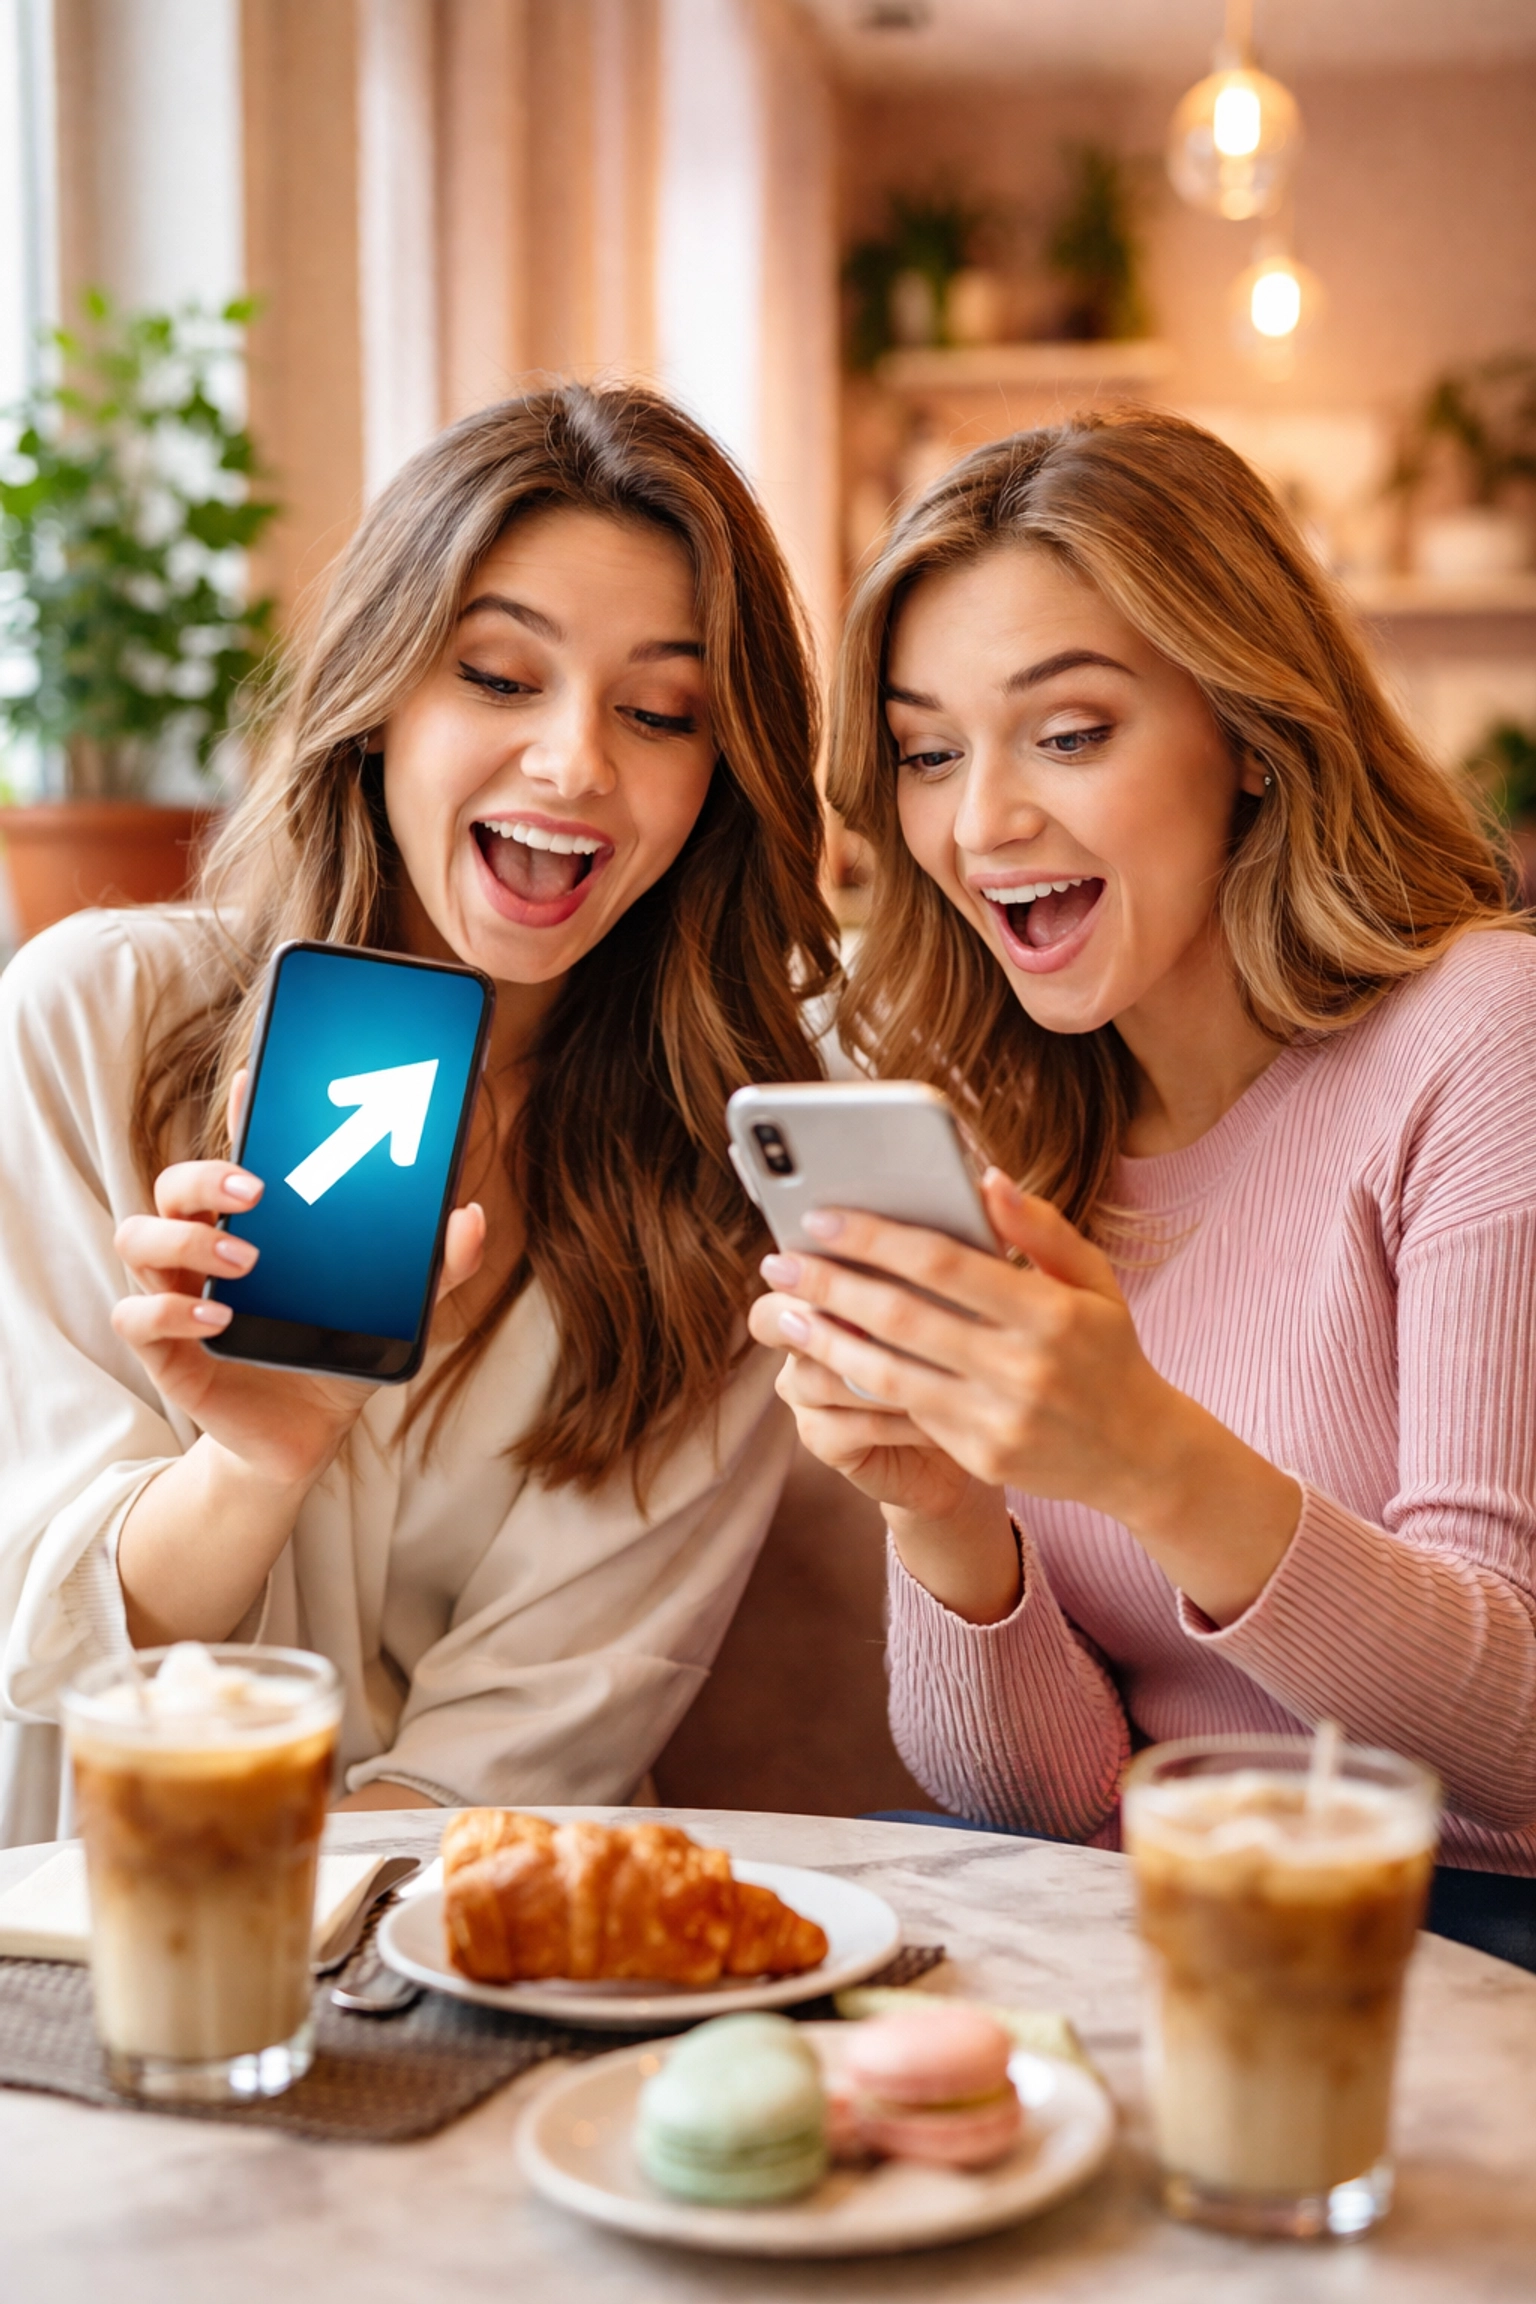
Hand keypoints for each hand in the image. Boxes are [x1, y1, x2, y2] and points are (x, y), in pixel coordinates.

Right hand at [112, 1071, 486, 1489]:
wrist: (305, 1438)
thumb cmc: (338, 1353)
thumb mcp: (394, 1312)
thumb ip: (434, 1268)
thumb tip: (470, 1217)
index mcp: (253, 1225)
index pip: (235, 1155)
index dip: (239, 1114)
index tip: (255, 1080)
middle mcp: (204, 1249)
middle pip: (173, 1185)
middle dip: (205, 1177)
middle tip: (256, 1191)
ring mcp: (178, 1295)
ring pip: (138, 1238)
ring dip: (185, 1239)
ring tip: (246, 1260)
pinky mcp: (167, 1352)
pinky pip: (136, 1319)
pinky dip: (170, 1312)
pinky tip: (217, 1318)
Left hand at [748, 1170, 1301, 1626]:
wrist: (1139, 1455)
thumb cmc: (1108, 1351)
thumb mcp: (1093, 1280)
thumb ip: (1041, 1228)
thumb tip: (984, 1178)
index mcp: (1049, 1312)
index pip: (943, 1263)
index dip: (874, 1237)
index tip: (821, 1215)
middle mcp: (1022, 1367)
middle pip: (902, 1316)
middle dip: (831, 1285)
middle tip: (779, 1262)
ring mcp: (998, 1418)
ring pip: (890, 1372)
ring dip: (827, 1339)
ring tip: (786, 1312)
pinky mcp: (980, 1456)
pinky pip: (907, 1411)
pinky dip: (859, 1381)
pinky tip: (825, 1355)